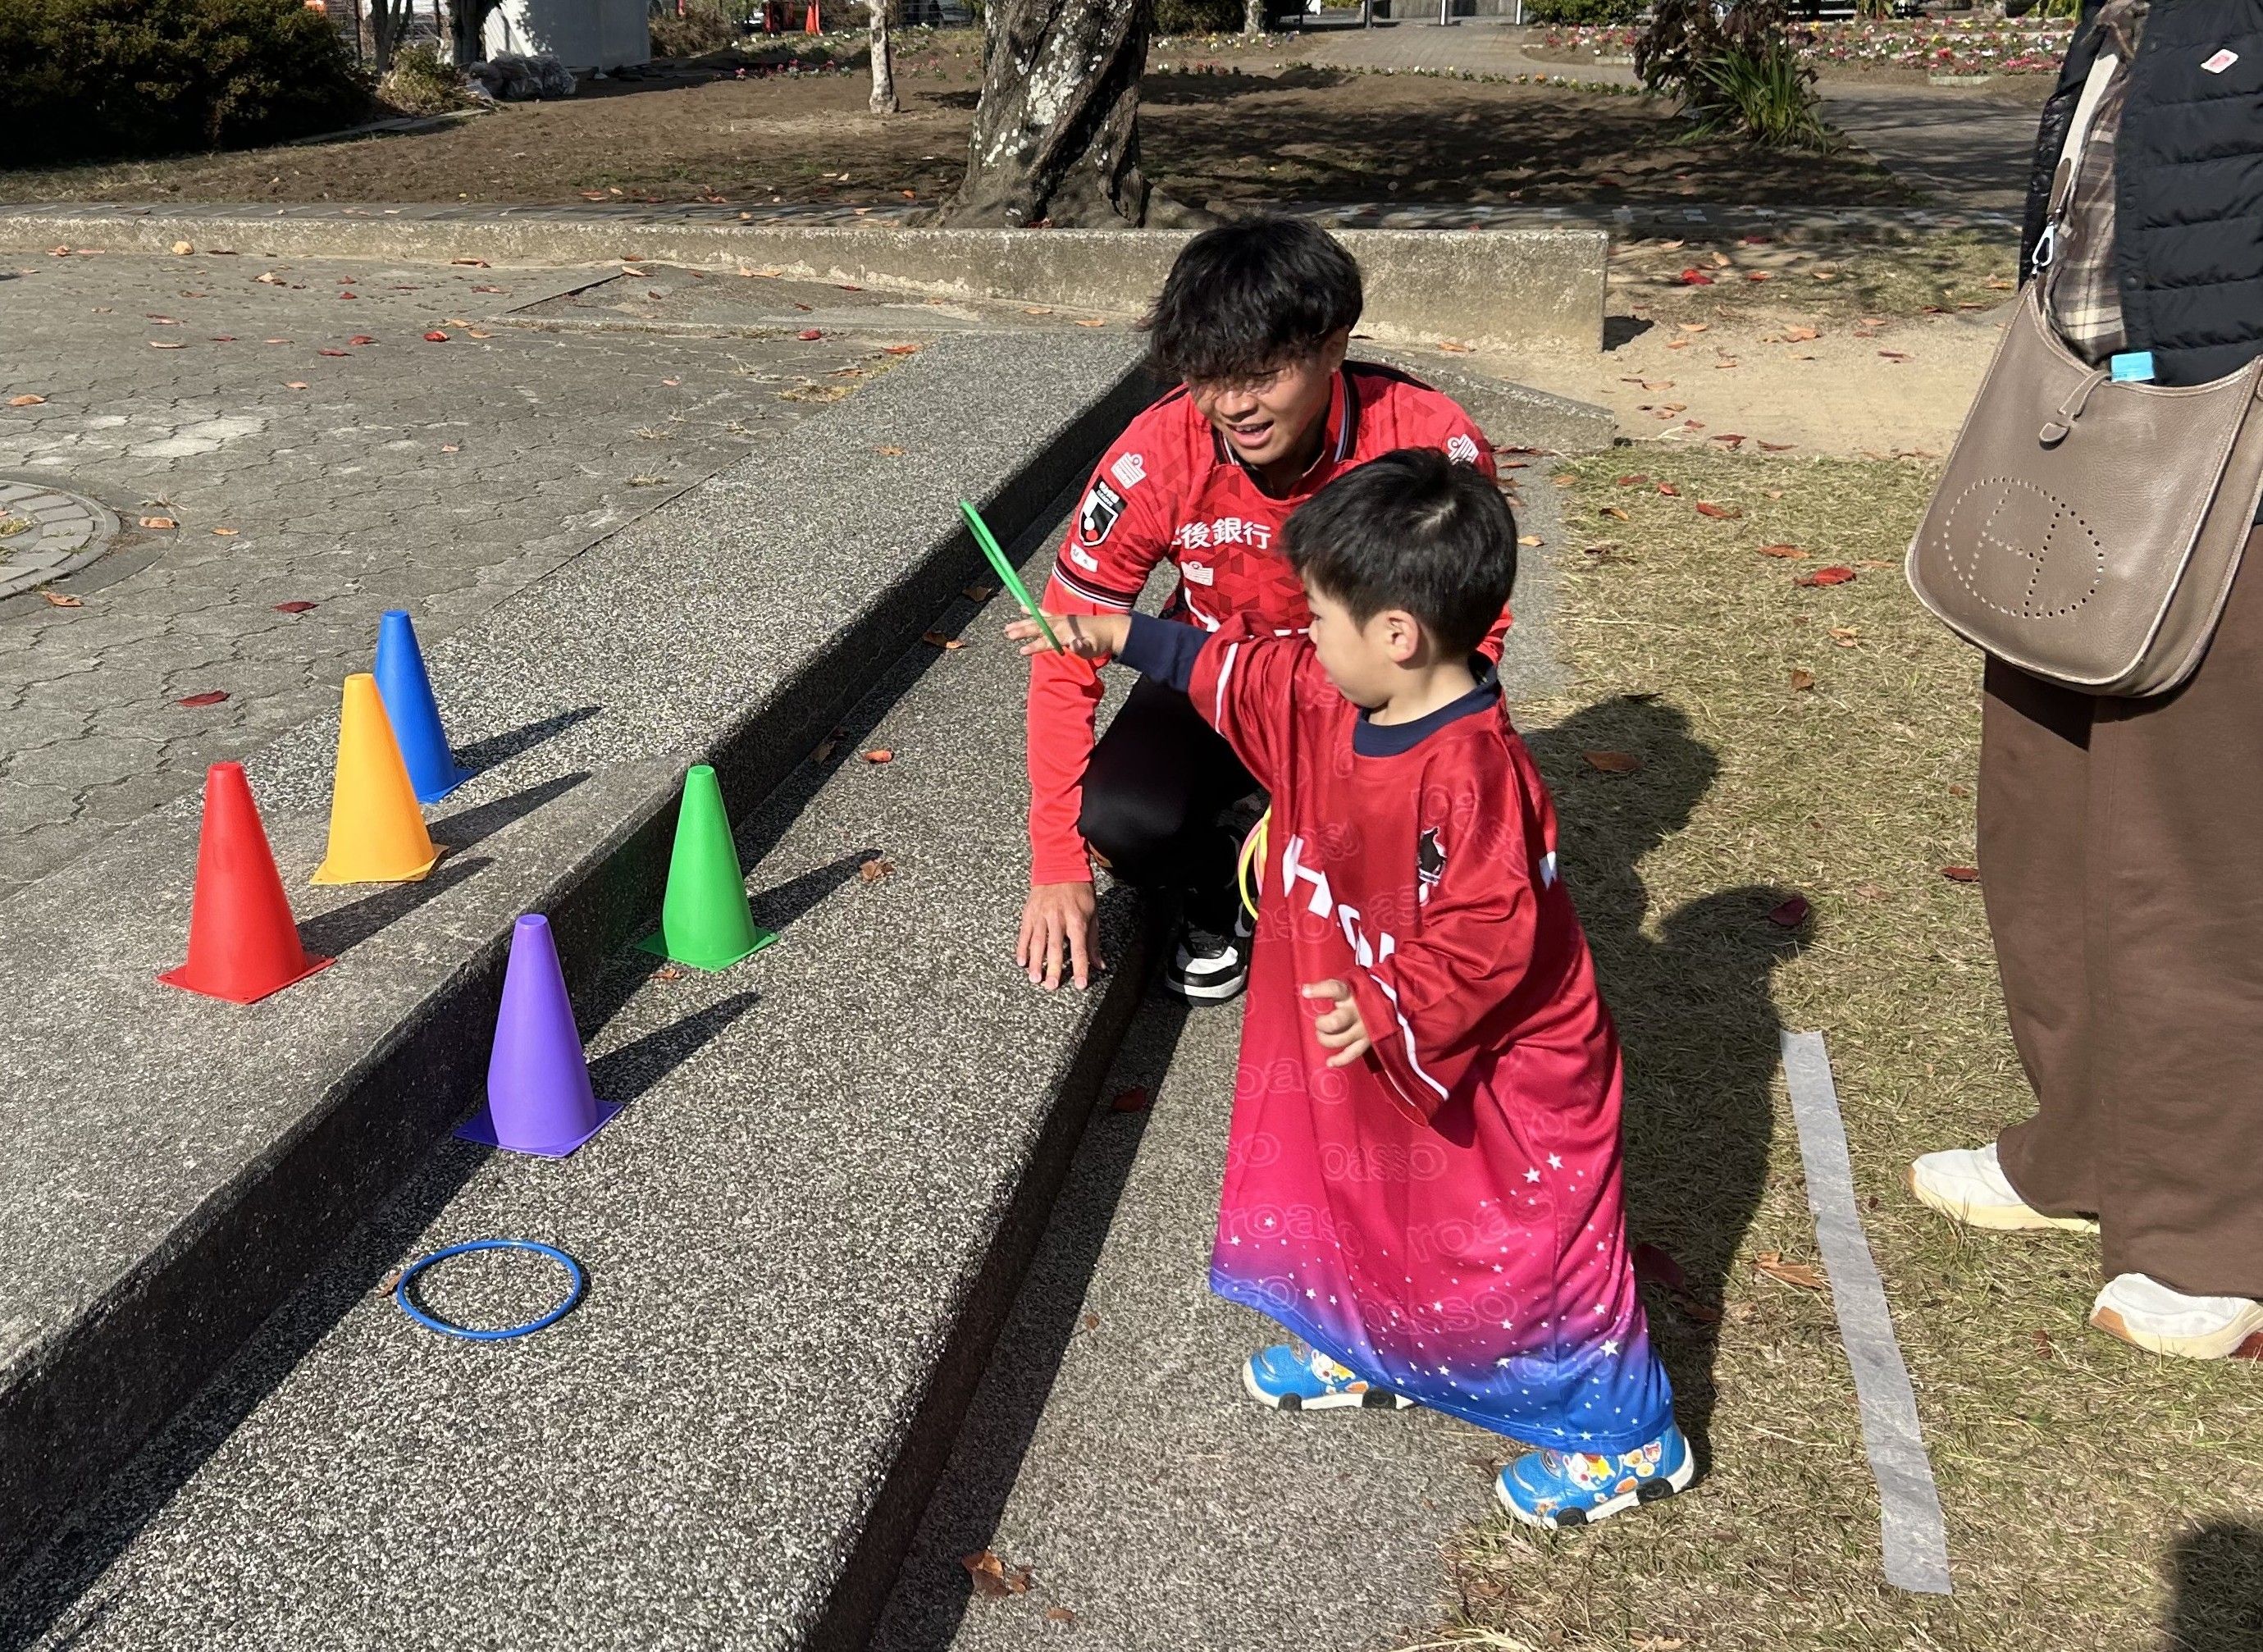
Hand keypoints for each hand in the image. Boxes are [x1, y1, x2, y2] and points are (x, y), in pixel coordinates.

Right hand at [1005, 611, 1126, 662]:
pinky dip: (1033, 610)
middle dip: (1022, 631)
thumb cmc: (1099, 642)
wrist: (1108, 629)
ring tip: (1007, 627)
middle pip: (1038, 628)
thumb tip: (1073, 645)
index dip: (1034, 645)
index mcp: (1066, 632)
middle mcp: (1060, 623)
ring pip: (1037, 621)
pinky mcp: (1061, 618)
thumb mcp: (1093, 649)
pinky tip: (1021, 608)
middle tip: (1008, 634)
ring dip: (1022, 623)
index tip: (1022, 650)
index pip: (1046, 640)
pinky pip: (1044, 613)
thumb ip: (1082, 648)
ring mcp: (1060, 619)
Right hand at [1019, 880, 1101, 991]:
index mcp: (1077, 919)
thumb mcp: (1092, 914)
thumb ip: (1093, 942)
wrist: (1060, 866)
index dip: (1080, 967)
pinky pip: (1024, 933)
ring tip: (1035, 979)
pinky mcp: (1029, 913)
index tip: (1080, 984)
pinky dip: (1021, 948)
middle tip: (1051, 986)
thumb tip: (1100, 965)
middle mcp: (1058, 918)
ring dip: (1035, 962)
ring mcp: (1041, 916)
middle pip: (1055, 948)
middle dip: (1053, 968)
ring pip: (1037, 942)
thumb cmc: (1079, 892)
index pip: (1079, 949)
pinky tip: (1021, 962)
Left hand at [1303, 979, 1372, 1068]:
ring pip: (1341, 1039)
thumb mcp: (1347, 985)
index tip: (1305, 992)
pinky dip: (1340, 1060)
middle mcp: (1358, 1011)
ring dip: (1326, 1040)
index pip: (1335, 989)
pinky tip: (1330, 1062)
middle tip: (1320, 1022)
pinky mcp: (1368, 1041)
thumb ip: (1329, 988)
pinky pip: (1353, 1054)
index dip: (1319, 991)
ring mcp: (1364, 1028)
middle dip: (1322, 1024)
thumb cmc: (1358, 994)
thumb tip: (1305, 991)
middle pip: (1335, 1022)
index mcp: (1351, 993)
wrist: (1387, 1002)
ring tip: (1323, 1035)